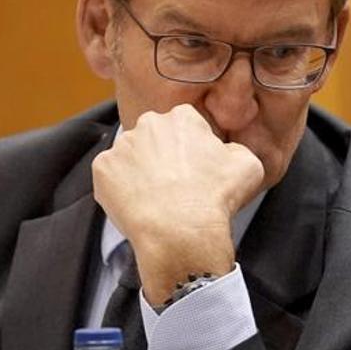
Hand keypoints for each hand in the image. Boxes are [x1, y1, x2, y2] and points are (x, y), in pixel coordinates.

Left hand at [91, 104, 264, 304]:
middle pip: (155, 137)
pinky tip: (139, 205)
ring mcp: (121, 145)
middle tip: (176, 185)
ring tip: (156, 199)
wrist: (181, 232)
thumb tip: (225, 152)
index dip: (193, 148)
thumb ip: (235, 149)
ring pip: (131, 156)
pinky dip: (121, 189)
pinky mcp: (102, 169)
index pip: (186, 126)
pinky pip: (111, 176)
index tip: (196, 169)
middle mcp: (148, 123)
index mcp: (182, 117)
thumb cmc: (215, 198)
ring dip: (141, 172)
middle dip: (163, 155)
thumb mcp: (248, 165)